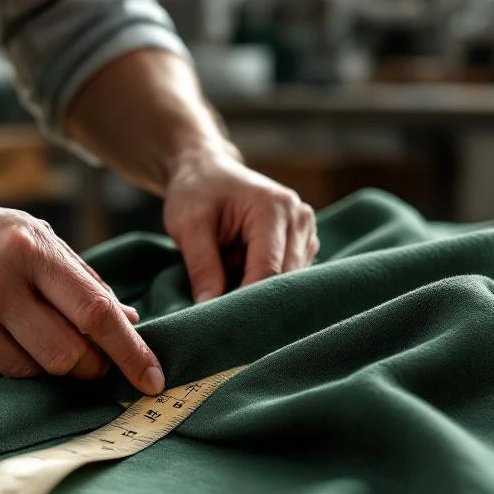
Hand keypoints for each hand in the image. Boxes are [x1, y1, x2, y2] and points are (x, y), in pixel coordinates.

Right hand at [0, 196, 164, 391]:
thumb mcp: (34, 237)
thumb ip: (83, 279)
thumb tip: (131, 322)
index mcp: (31, 251)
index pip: (95, 312)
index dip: (131, 351)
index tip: (154, 379)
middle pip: (68, 355)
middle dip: (90, 368)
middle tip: (90, 360)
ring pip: (33, 374)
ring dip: (47, 370)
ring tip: (31, 339)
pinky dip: (8, 373)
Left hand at [163, 149, 318, 302]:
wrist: (207, 171)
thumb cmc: (196, 193)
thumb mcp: (188, 226)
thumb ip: (201, 267)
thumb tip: (208, 309)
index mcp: (274, 208)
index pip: (269, 270)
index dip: (247, 300)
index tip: (223, 323)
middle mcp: (299, 218)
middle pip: (285, 279)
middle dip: (255, 298)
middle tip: (223, 314)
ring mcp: (306, 230)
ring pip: (290, 282)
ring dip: (259, 288)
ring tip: (228, 275)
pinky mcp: (303, 243)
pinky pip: (289, 277)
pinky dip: (266, 282)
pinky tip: (241, 271)